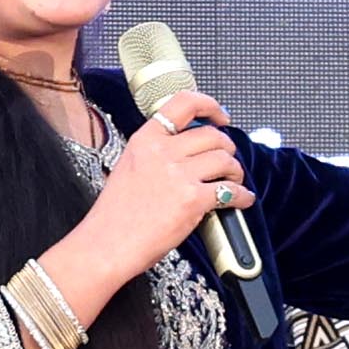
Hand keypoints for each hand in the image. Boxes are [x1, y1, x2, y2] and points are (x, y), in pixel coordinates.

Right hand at [73, 95, 248, 296]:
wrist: (106, 244)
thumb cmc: (114, 215)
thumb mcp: (129, 167)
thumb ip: (156, 153)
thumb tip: (189, 151)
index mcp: (145, 140)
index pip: (183, 104)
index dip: (210, 106)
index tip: (221, 116)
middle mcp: (162, 152)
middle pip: (212, 135)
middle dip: (227, 147)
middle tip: (227, 160)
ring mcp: (178, 175)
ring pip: (225, 160)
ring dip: (235, 171)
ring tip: (232, 181)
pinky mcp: (192, 200)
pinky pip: (230, 191)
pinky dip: (241, 196)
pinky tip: (241, 200)